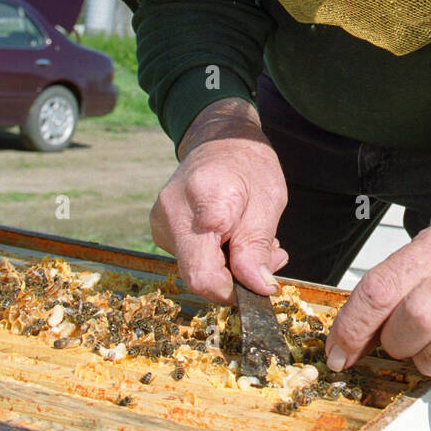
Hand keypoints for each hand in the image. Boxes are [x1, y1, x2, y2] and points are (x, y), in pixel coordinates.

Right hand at [149, 99, 288, 303]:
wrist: (220, 139)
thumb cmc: (249, 165)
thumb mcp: (269, 202)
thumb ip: (257, 247)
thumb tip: (258, 287)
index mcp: (202, 203)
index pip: (204, 274)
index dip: (232, 291)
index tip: (260, 284)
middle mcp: (171, 215)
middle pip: (198, 275)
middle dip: (237, 276)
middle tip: (269, 253)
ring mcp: (161, 223)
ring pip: (195, 269)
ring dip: (231, 266)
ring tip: (252, 237)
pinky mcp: (161, 229)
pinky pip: (190, 257)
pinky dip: (217, 256)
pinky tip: (233, 235)